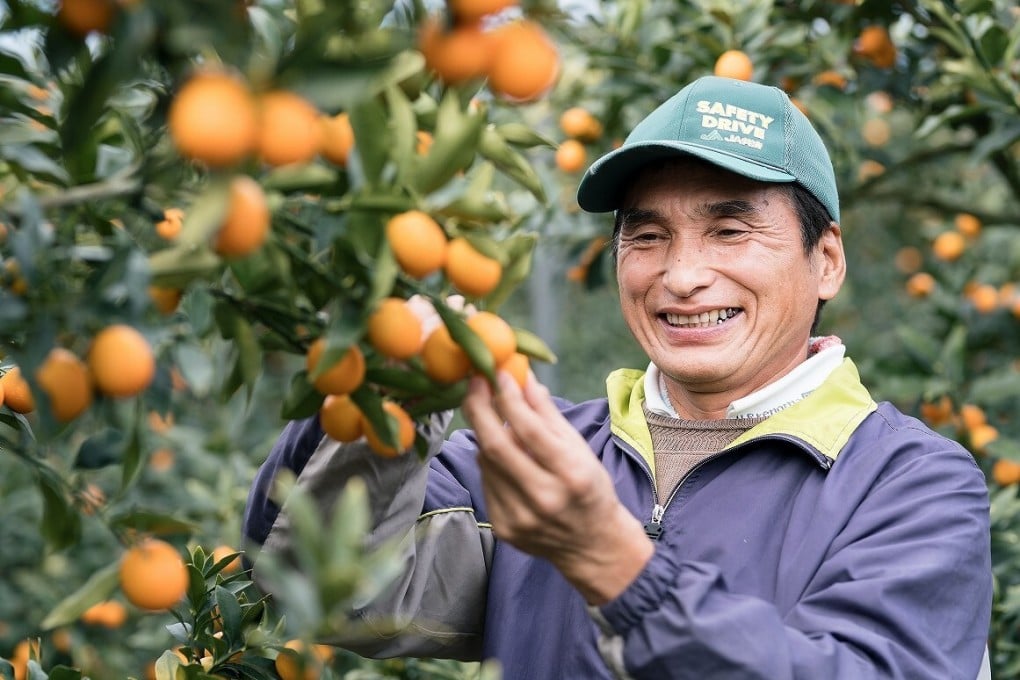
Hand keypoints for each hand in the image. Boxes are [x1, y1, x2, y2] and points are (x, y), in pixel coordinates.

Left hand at [461, 371, 653, 604]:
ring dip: (484, 433)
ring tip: (490, 415)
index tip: (498, 375)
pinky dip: (488, 460)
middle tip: (474, 383)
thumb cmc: (590, 489)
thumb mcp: (580, 449)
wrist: (592, 546)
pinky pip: (486, 481)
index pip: (530, 430)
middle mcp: (544, 498)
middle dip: (480, 409)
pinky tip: (498, 451)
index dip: (509, 399)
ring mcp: (520, 517)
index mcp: (571, 475)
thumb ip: (549, 415)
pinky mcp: (504, 527)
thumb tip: (523, 379)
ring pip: (486, 462)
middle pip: (496, 446)